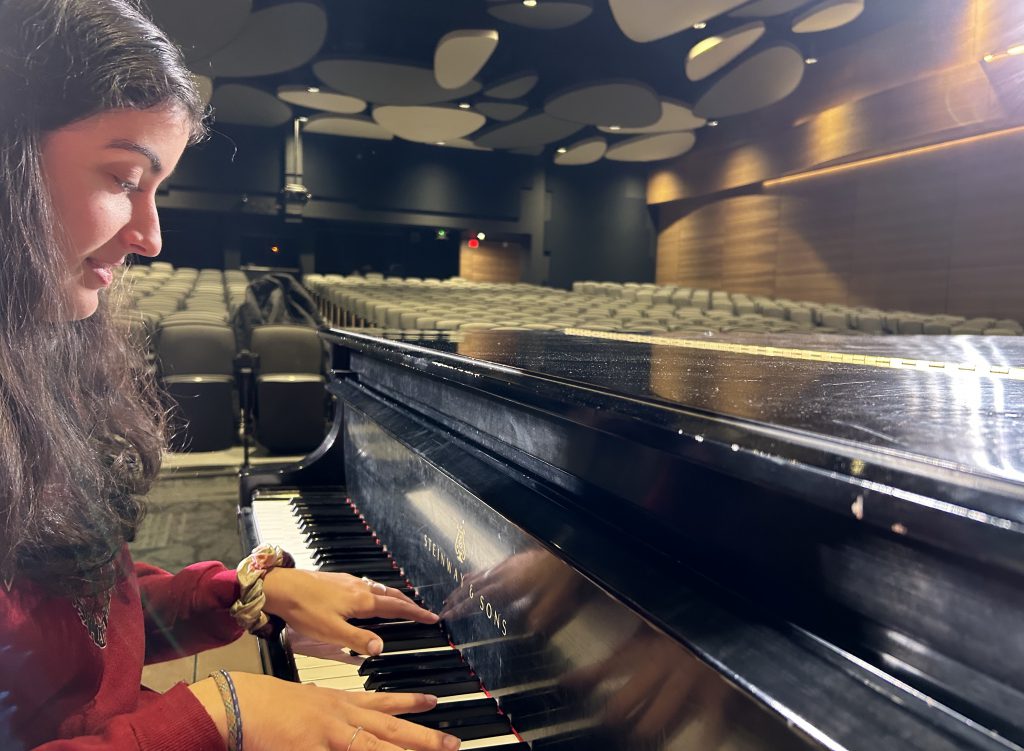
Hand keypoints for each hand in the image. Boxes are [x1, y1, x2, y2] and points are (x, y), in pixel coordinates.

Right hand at [190, 672, 459, 750]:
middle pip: (390, 730)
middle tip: (451, 744)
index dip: (409, 703)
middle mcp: (340, 718)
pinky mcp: (312, 750)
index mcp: (338, 703)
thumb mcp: (304, 701)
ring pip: (373, 747)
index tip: (432, 701)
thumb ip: (324, 710)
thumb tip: (334, 712)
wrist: (240, 703)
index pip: (381, 703)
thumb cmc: (267, 704)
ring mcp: (329, 736)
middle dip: (423, 738)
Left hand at [262, 568, 438, 655]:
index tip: (431, 617)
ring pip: (379, 589)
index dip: (416, 613)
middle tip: (421, 612)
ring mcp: (349, 581)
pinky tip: (370, 598)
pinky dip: (378, 593)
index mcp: (363, 601)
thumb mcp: (332, 631)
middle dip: (409, 603)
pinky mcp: (338, 580)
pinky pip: (367, 586)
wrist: (281, 587)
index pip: (397, 607)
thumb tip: (381, 646)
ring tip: (401, 604)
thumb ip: (358, 640)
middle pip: (392, 595)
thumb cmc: (304, 609)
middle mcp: (360, 587)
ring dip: (394, 597)